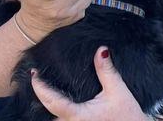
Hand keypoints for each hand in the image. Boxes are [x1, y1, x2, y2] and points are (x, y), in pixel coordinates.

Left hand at [31, 46, 148, 120]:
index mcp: (78, 115)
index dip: (40, 88)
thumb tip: (101, 50)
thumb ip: (106, 71)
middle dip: (40, 97)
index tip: (34, 74)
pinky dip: (56, 112)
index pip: (52, 101)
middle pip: (48, 113)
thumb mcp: (118, 91)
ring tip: (44, 88)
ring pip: (54, 119)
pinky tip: (57, 100)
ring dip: (47, 106)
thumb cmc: (128, 117)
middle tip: (37, 78)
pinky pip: (62, 120)